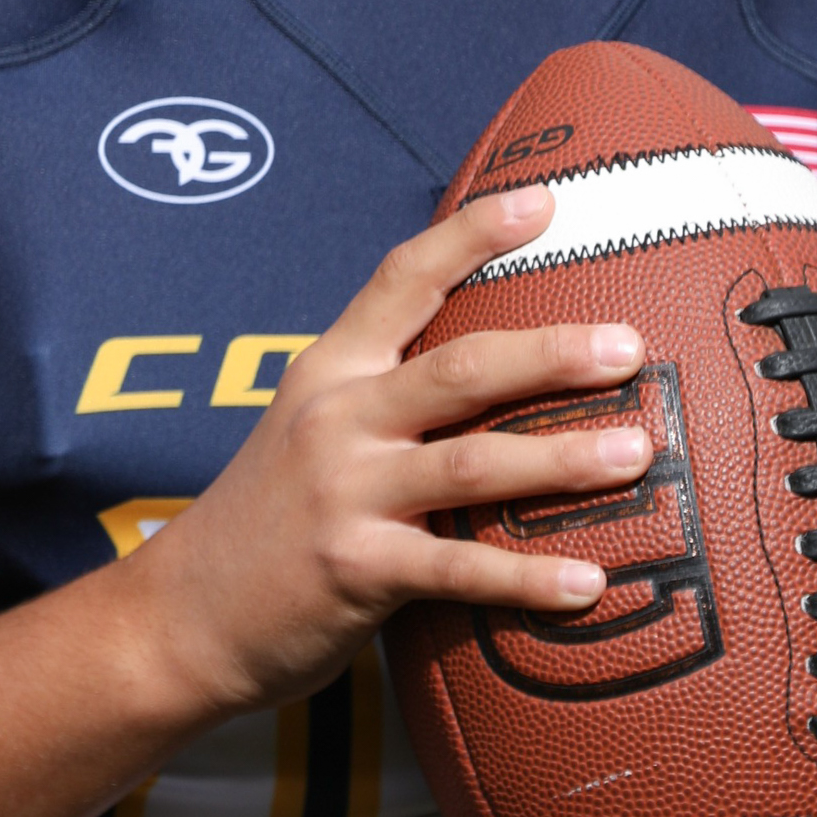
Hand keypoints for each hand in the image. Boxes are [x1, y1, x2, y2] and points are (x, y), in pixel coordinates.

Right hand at [137, 186, 650, 717]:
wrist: (181, 614)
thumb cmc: (266, 518)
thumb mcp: (307, 424)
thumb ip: (382, 391)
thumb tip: (493, 364)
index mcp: (331, 371)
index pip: (405, 279)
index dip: (474, 235)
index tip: (545, 201)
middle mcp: (338, 420)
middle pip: (461, 369)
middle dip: (552, 354)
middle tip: (627, 347)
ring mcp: (346, 494)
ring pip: (472, 463)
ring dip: (561, 458)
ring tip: (635, 453)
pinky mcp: (358, 570)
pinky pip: (459, 569)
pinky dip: (527, 577)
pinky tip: (587, 583)